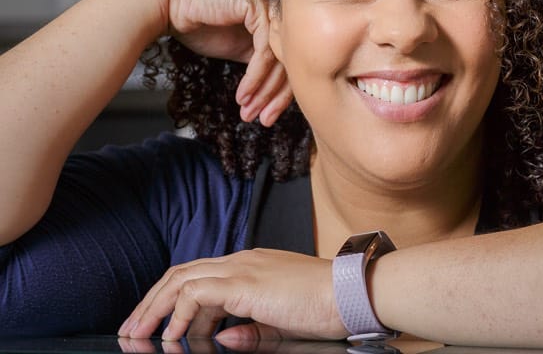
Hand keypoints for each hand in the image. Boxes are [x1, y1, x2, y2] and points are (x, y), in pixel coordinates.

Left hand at [117, 249, 347, 341]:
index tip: (154, 326)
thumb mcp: (281, 326)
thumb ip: (250, 332)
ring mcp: (243, 268)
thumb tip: (224, 339)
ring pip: (182, 279)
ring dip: (155, 309)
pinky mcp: (246, 283)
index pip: (198, 275)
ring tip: (139, 336)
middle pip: (181, 273)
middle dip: (151, 302)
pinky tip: (173, 338)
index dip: (170, 300)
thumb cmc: (326, 308)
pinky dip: (178, 315)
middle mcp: (242, 261)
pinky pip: (197, 294)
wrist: (352, 293)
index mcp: (251, 267)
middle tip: (131, 331)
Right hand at [160, 0, 291, 124]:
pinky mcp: (258, 8)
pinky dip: (255, 77)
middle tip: (264, 121)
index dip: (279, 94)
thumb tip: (274, 89)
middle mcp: (275, 14)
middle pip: (289, 62)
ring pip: (279, 59)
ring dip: (263, 91)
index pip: (288, 61)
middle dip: (275, 97)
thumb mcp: (235, 49)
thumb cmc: (196, 24)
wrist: (169, 4)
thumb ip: (258, 61)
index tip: (267, 118)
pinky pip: (264, 51)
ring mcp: (269, 8)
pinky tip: (244, 94)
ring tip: (250, 112)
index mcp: (273, 22)